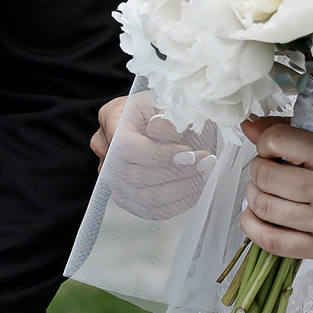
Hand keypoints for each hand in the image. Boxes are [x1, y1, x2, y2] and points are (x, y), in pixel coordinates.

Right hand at [92, 89, 217, 220]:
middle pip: (134, 176)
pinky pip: (149, 210)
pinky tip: (195, 190)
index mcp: (112, 117)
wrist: (165, 119)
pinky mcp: (126, 196)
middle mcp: (105, 149)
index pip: (126, 147)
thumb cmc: (168, 107)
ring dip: (180, 190)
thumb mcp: (171, 101)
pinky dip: (176, 204)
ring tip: (205, 175)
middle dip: (177, 173)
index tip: (190, 155)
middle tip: (207, 163)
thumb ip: (167, 116)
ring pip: (143, 197)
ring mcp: (112, 176)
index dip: (159, 156)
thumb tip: (160, 131)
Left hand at [237, 115, 312, 262]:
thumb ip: (298, 131)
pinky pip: (272, 242)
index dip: (267, 141)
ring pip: (264, 207)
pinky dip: (253, 226)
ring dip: (254, 193)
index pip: (279, 142)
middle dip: (258, 166)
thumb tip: (250, 126)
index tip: (273, 145)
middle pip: (266, 175)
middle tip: (268, 165)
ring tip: (265, 188)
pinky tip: (256, 215)